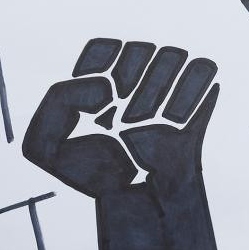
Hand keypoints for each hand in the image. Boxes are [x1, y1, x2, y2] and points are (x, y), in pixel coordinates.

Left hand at [21, 38, 221, 249]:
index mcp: (101, 78)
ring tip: (147, 123)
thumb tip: (106, 86)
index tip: (100, 99)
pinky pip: (204, 69)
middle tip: (126, 120)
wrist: (139, 202)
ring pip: (173, 53)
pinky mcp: (196, 103)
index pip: (104, 47)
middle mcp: (137, 76)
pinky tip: (175, 122)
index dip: (101, 65)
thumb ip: (55, 102)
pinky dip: (191, 93)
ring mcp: (168, 87)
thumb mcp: (45, 145)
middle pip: (141, 48)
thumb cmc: (94, 173)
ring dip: (160, 90)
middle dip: (135, 83)